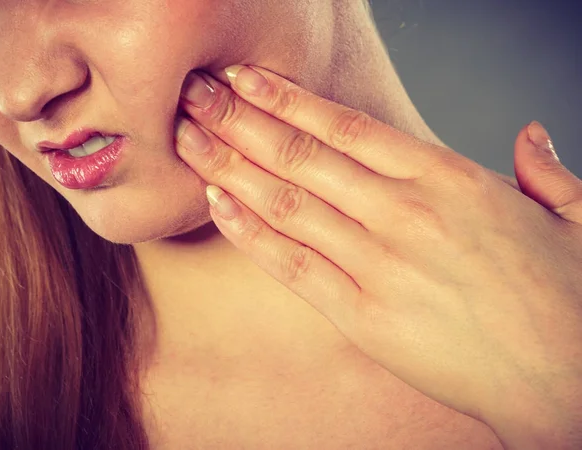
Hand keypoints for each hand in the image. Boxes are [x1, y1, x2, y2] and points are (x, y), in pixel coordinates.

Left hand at [174, 65, 581, 448]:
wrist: (567, 380)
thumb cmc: (567, 298)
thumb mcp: (572, 218)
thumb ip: (544, 169)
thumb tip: (530, 134)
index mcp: (450, 180)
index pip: (347, 126)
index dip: (288, 99)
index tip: (246, 80)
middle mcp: (406, 215)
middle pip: (302, 157)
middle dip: (239, 121)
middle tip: (193, 97)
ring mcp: (380, 266)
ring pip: (288, 205)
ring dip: (231, 168)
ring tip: (189, 141)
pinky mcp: (363, 316)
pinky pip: (294, 267)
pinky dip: (252, 234)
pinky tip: (220, 205)